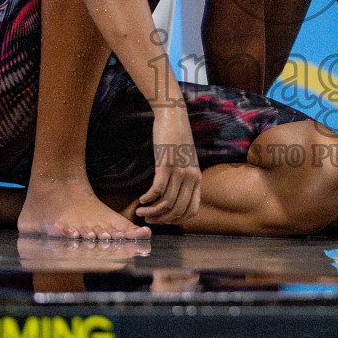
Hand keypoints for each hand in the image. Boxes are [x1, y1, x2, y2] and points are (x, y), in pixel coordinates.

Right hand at [138, 100, 201, 223]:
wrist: (174, 117)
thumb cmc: (177, 140)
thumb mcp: (186, 161)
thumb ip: (184, 178)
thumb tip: (174, 196)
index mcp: (197, 180)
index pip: (192, 211)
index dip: (177, 221)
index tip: (163, 220)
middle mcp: (191, 178)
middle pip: (177, 211)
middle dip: (161, 220)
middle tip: (147, 220)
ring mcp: (179, 172)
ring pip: (167, 203)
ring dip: (151, 212)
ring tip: (140, 212)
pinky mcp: (166, 164)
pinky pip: (157, 189)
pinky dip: (148, 198)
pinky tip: (141, 199)